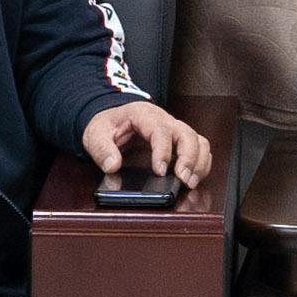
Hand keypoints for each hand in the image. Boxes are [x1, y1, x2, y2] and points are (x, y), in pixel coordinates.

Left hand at [82, 100, 212, 192]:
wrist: (112, 119)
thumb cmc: (107, 125)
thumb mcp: (96, 134)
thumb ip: (101, 149)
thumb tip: (112, 165)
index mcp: (144, 115)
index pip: (161, 130)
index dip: (163, 151)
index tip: (160, 171)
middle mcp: (165, 120)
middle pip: (187, 134)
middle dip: (189, 157)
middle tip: (182, 179)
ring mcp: (174, 131)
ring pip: (198, 141)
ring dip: (199, 162)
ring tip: (190, 182)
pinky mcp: (179, 142)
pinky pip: (199, 149)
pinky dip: (201, 164)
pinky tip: (192, 179)